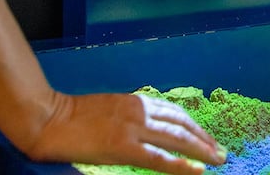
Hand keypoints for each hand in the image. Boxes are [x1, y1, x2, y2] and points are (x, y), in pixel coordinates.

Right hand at [24, 92, 225, 172]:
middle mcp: (138, 112)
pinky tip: (195, 171)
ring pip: (176, 138)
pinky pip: (158, 158)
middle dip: (204, 138)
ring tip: (216, 159)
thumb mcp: (109, 109)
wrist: (48, 119)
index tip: (207, 137)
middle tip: (221, 151)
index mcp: (135, 102)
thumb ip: (130, 115)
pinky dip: (180, 165)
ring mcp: (131, 129)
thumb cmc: (72, 117)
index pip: (174, 112)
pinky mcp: (122, 147)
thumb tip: (150, 126)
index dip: (194, 125)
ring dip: (200, 150)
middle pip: (181, 124)